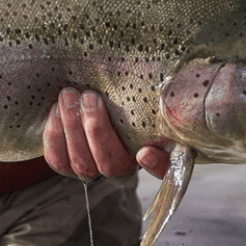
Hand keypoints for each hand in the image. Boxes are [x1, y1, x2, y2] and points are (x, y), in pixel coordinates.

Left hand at [43, 87, 169, 180]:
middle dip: (96, 130)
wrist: (87, 94)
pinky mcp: (68, 165)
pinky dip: (54, 135)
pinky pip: (58, 161)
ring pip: (82, 164)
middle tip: (89, 97)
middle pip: (111, 165)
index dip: (156, 166)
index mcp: (154, 149)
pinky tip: (55, 110)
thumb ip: (163, 91)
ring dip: (72, 128)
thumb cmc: (124, 91)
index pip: (166, 168)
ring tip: (69, 96)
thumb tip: (191, 77)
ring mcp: (94, 168)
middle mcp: (124, 166)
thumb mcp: (146, 89)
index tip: (144, 152)